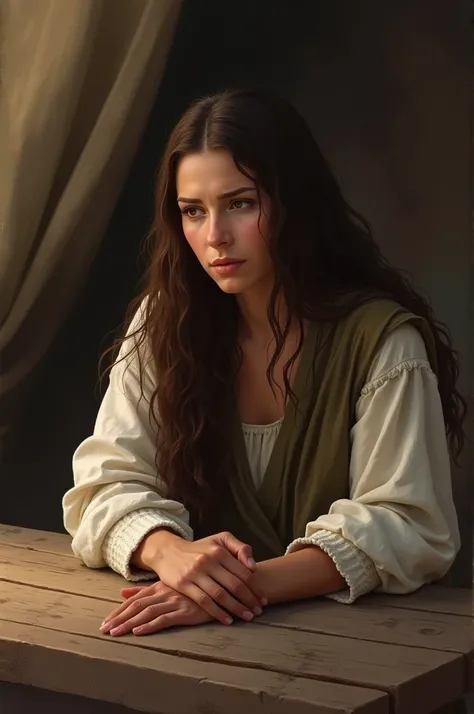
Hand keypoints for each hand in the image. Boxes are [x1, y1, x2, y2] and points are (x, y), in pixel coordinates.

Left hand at [100, 582, 212, 636]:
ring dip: (129, 623)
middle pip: (136, 606)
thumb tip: (122, 593)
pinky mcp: (185, 612)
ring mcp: (174, 601)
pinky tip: (139, 631)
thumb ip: (144, 590)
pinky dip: (150, 625)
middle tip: (104, 630)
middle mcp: (164, 593)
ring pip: (147, 613)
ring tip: (116, 633)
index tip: (105, 622)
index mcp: (158, 587)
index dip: (118, 611)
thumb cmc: (191, 588)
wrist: (219, 588)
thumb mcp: (166, 585)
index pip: (133, 600)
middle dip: (119, 618)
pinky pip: (164, 619)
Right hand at [151, 531, 266, 624]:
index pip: (244, 572)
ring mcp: (196, 573)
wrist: (168, 551)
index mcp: (220, 550)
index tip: (263, 599)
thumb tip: (253, 566)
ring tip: (247, 617)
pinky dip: (217, 613)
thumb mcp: (219, 540)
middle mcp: (209, 561)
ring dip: (237, 608)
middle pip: (235, 585)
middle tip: (258, 612)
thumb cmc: (199, 548)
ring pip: (221, 595)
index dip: (256, 588)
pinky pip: (204, 601)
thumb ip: (240, 548)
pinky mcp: (184, 584)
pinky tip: (228, 620)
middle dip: (249, 600)